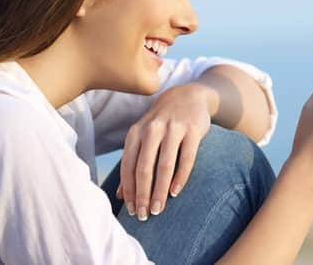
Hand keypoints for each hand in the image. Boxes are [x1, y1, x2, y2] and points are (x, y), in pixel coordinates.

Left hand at [117, 83, 211, 220]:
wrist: (187, 96)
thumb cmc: (161, 123)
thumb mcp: (142, 136)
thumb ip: (132, 162)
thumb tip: (120, 196)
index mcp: (136, 133)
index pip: (128, 166)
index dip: (129, 191)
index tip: (131, 211)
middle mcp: (152, 129)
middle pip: (144, 168)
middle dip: (142, 195)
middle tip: (144, 216)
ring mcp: (173, 129)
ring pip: (164, 165)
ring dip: (160, 190)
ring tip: (159, 210)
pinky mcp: (192, 130)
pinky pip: (186, 158)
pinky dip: (180, 177)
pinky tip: (175, 192)